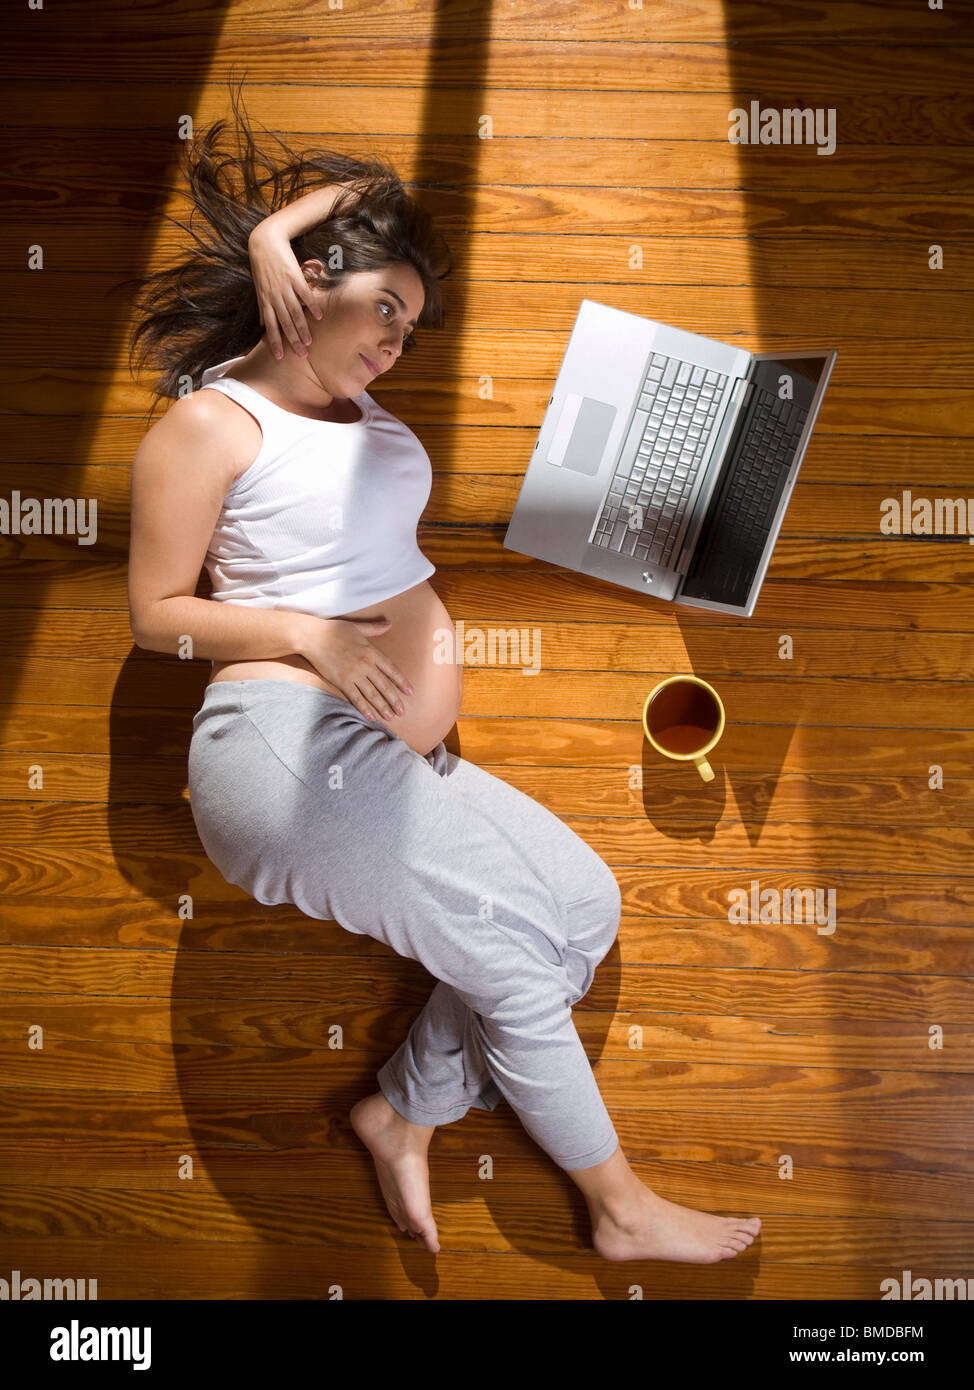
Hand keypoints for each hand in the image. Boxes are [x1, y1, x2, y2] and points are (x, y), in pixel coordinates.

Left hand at [248, 226, 321, 361]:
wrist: (264, 242)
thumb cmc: (262, 265)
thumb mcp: (258, 287)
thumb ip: (262, 306)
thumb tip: (261, 324)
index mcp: (265, 300)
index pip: (270, 326)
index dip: (275, 342)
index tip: (280, 356)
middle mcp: (274, 296)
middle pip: (284, 323)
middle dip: (292, 340)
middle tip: (302, 355)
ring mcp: (284, 286)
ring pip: (294, 312)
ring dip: (302, 328)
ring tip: (310, 342)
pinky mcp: (294, 276)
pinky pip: (304, 294)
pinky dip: (311, 305)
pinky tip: (319, 316)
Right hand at [300, 615, 414, 722]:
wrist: (312, 636)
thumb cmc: (334, 629)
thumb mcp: (357, 627)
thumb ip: (374, 628)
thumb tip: (389, 624)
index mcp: (371, 651)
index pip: (392, 670)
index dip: (402, 682)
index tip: (410, 692)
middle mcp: (365, 664)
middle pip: (385, 685)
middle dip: (395, 700)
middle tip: (402, 711)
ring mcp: (354, 674)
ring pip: (372, 694)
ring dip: (383, 707)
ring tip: (391, 717)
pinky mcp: (342, 682)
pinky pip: (356, 698)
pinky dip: (364, 708)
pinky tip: (371, 717)